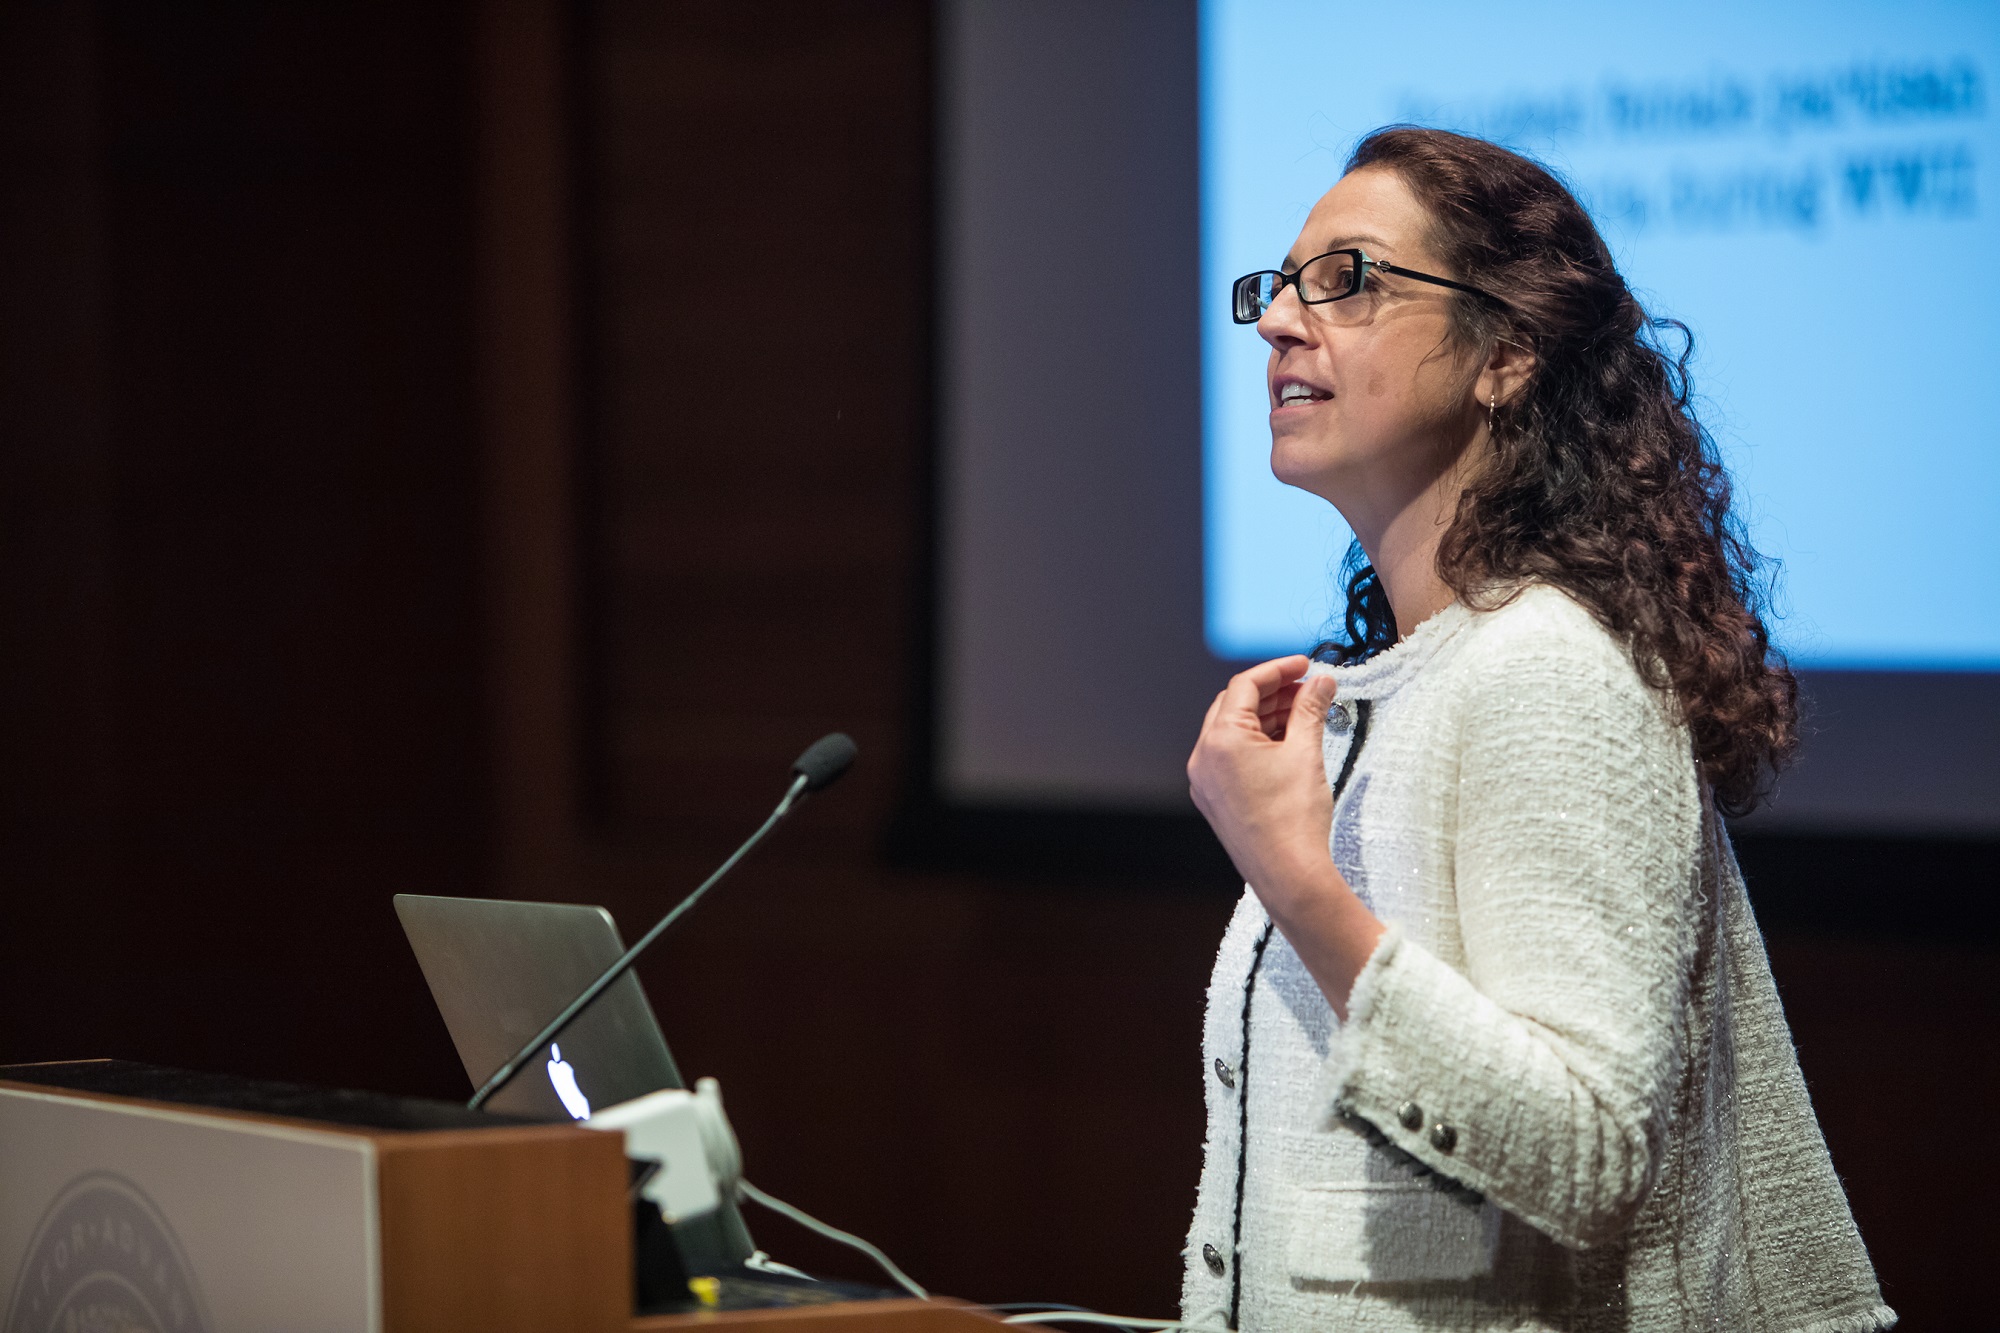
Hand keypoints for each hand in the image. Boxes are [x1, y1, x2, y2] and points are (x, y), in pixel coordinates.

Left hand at [1188, 655, 1384, 1018]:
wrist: (1289, 876)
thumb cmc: (1294, 821)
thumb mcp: (1306, 753)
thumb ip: (1311, 709)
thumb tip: (1321, 682)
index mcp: (1220, 741)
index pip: (1245, 685)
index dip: (1278, 669)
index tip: (1305, 665)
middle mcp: (1203, 758)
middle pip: (1234, 705)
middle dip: (1272, 693)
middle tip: (1307, 689)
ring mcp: (1205, 781)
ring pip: (1232, 731)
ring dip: (1266, 717)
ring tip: (1304, 714)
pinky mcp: (1215, 799)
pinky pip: (1230, 757)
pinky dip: (1256, 742)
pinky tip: (1287, 742)